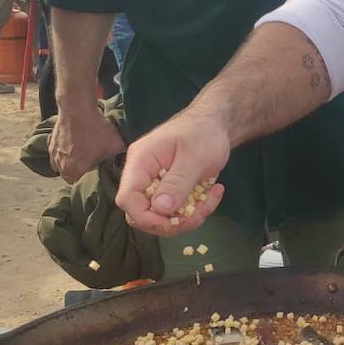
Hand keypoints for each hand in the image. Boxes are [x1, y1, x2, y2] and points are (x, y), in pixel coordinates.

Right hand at [49, 106, 124, 183]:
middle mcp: (62, 167)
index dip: (89, 183)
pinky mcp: (51, 144)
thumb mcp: (116, 145)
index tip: (96, 177)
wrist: (78, 109)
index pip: (81, 186)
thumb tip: (129, 163)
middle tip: (90, 168)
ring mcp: (54, 156)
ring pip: (61, 168)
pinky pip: (56, 156)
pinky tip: (72, 149)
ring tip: (80, 158)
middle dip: (79, 175)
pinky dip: (63, 155)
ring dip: (70, 165)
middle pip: (70, 178)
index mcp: (76, 172)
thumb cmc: (97, 129)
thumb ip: (122, 157)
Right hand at [117, 110, 227, 236]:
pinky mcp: (169, 190)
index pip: (127, 199)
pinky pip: (175, 211)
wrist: (216, 123)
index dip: (146, 217)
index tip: (174, 220)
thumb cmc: (203, 132)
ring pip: (161, 216)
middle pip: (142, 213)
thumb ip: (177, 181)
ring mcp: (155, 184)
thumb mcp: (194, 157)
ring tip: (212, 196)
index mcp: (140, 162)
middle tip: (201, 210)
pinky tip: (213, 192)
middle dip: (172, 221)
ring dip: (188, 216)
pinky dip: (195, 210)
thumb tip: (161, 208)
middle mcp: (142, 175)